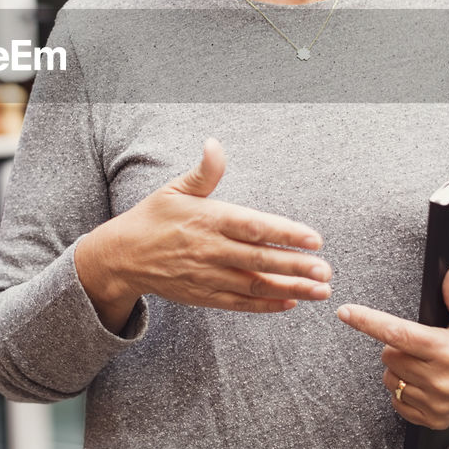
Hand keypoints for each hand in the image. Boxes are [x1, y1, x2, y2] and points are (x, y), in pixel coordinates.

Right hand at [75, 137, 330, 332]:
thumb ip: (204, 172)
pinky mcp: (203, 296)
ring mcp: (207, 275)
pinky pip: (240, 303)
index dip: (285, 233)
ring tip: (320, 290)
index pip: (253, 226)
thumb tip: (215, 144)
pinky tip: (290, 302)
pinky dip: (266, 305)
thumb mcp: (175, 189)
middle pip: (259, 259)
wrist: (122, 257)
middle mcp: (209, 249)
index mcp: (207, 218)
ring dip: (290, 288)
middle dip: (296, 266)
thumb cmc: (153, 218)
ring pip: (255, 285)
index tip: (314, 239)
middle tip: (326, 270)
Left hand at [337, 265, 448, 429]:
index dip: (368, 321)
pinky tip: (423, 383)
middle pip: (389, 356)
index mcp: (446, 349)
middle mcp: (440, 378)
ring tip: (423, 364)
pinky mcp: (434, 419)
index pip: (398, 333)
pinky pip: (397, 403)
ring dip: (398, 370)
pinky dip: (402, 392)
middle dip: (395, 347)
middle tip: (418, 344)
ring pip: (390, 380)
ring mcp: (437, 402)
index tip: (345, 312)